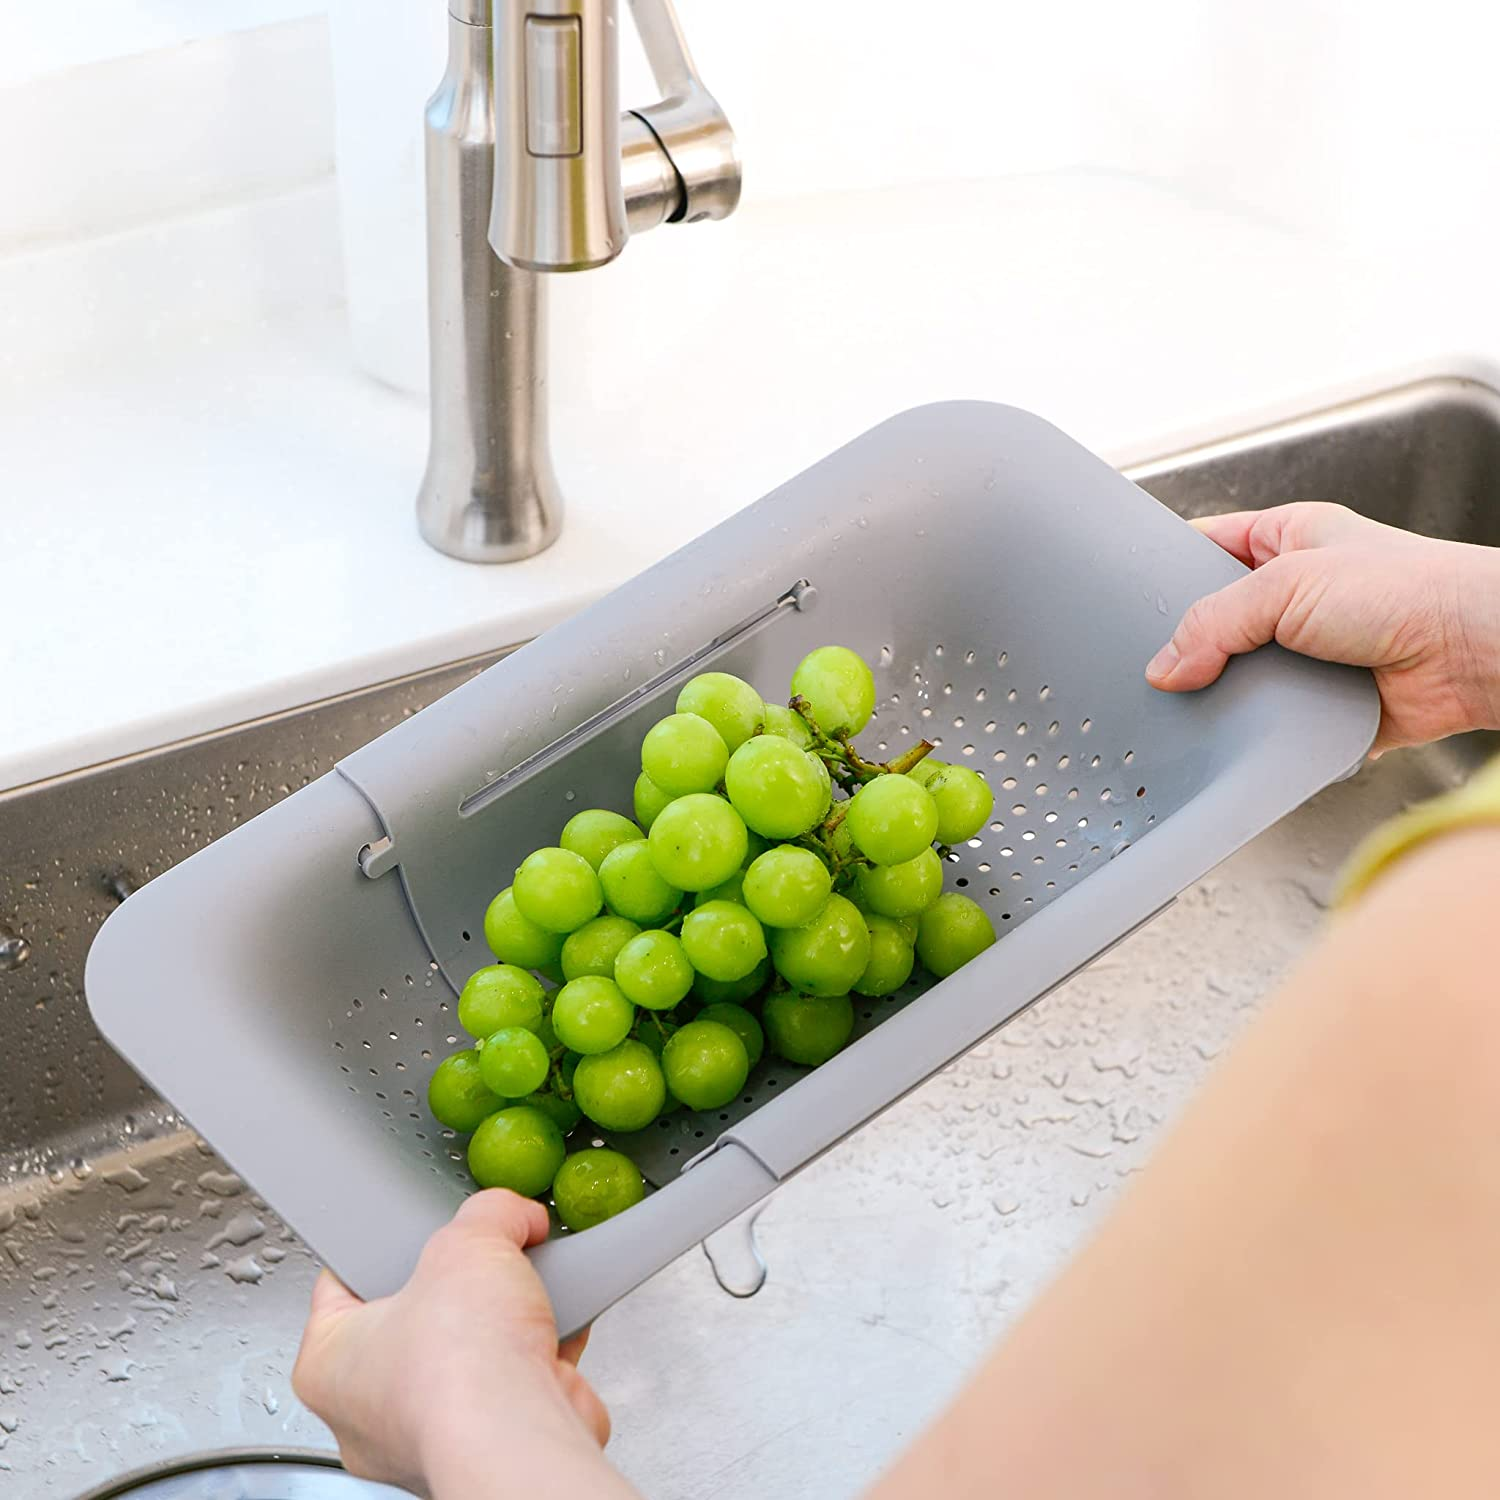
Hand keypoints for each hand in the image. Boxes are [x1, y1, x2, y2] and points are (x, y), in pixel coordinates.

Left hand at [293, 1190, 631, 1499]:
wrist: (522, 1436)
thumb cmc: (459, 1368)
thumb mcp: (468, 1239)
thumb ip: (489, 1212)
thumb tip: (510, 1211)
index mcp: (329, 1363)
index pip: (342, 1283)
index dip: (382, 1245)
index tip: (411, 1231)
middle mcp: (370, 1412)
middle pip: (419, 1315)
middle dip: (461, 1285)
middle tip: (479, 1261)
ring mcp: (432, 1433)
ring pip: (473, 1351)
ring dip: (507, 1320)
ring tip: (525, 1291)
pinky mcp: (492, 1444)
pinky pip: (517, 1380)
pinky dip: (543, 1351)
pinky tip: (556, 1325)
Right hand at [1146, 503, 1499, 751]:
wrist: (1472, 653)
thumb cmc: (1411, 590)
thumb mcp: (1287, 584)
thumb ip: (1215, 622)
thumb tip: (1166, 665)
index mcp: (1286, 539)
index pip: (1205, 545)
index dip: (1168, 567)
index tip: (1132, 596)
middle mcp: (1297, 593)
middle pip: (1215, 621)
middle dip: (1193, 644)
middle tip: (1166, 662)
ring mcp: (1308, 650)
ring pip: (1238, 677)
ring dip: (1228, 692)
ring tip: (1209, 700)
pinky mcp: (1322, 702)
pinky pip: (1270, 721)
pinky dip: (1260, 729)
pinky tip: (1249, 731)